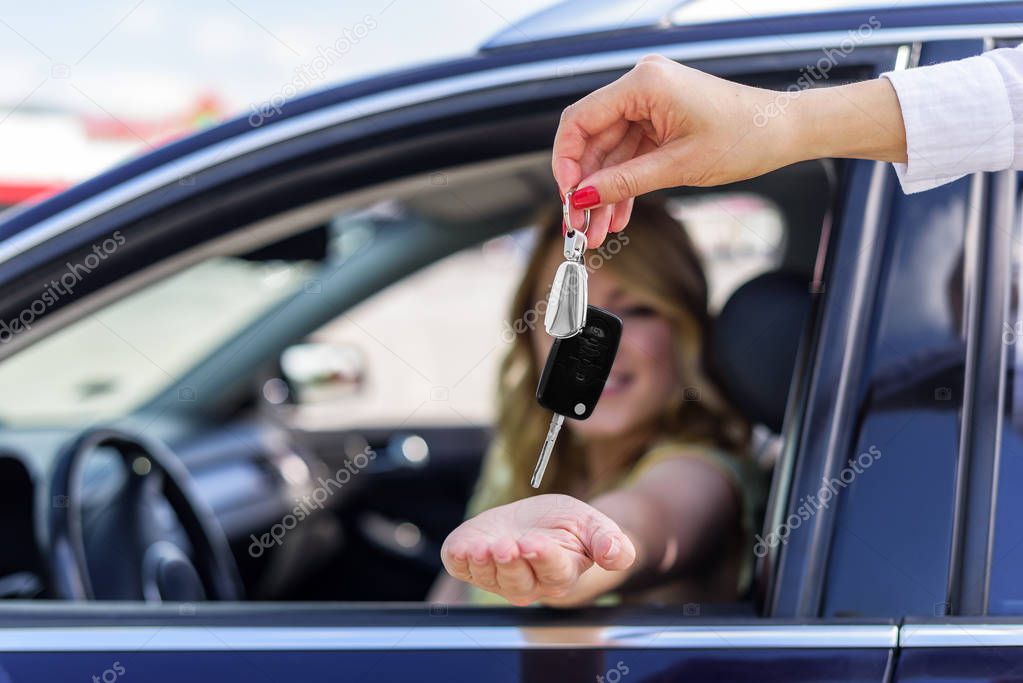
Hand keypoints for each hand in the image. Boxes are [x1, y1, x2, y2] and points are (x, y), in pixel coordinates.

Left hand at [440, 494, 635, 605]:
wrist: (537, 521)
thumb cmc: (567, 525)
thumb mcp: (592, 524)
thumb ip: (608, 541)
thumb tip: (617, 555)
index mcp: (560, 573)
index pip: (552, 571)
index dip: (542, 558)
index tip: (534, 543)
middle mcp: (528, 582)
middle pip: (518, 581)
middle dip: (511, 563)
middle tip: (508, 545)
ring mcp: (498, 577)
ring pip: (490, 578)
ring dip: (485, 563)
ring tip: (484, 546)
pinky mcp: (472, 565)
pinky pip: (462, 568)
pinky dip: (460, 559)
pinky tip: (463, 548)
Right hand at [553, 54, 803, 246]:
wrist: (784, 131)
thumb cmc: (743, 136)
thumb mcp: (678, 166)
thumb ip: (625, 181)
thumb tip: (583, 197)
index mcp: (643, 84)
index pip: (580, 119)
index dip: (566, 160)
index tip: (567, 196)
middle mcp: (642, 88)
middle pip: (592, 140)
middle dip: (585, 186)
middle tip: (578, 224)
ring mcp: (650, 106)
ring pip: (609, 154)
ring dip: (602, 194)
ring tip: (596, 232)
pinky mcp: (660, 123)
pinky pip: (629, 157)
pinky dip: (623, 186)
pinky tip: (616, 217)